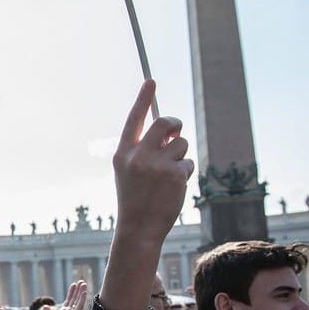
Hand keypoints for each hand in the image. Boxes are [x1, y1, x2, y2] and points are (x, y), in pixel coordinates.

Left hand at [46, 280, 87, 309]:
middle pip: (75, 299)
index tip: (74, 285)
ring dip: (81, 292)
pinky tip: (83, 291)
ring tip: (83, 283)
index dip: (71, 293)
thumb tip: (45, 306)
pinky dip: (82, 298)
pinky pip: (79, 306)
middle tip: (81, 281)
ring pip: (78, 301)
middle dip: (78, 290)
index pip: (69, 300)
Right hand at [113, 81, 192, 241]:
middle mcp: (138, 155)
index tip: (151, 81)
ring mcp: (156, 164)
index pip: (134, 119)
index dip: (143, 99)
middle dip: (175, 125)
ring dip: (180, 156)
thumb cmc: (135, 199)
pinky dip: (184, 173)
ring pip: (181, 144)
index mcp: (122, 154)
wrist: (137, 228)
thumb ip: (143, 150)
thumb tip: (170, 130)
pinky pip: (187, 162)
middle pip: (165, 122)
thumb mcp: (129, 172)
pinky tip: (173, 188)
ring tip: (168, 176)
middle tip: (176, 133)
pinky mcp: (175, 173)